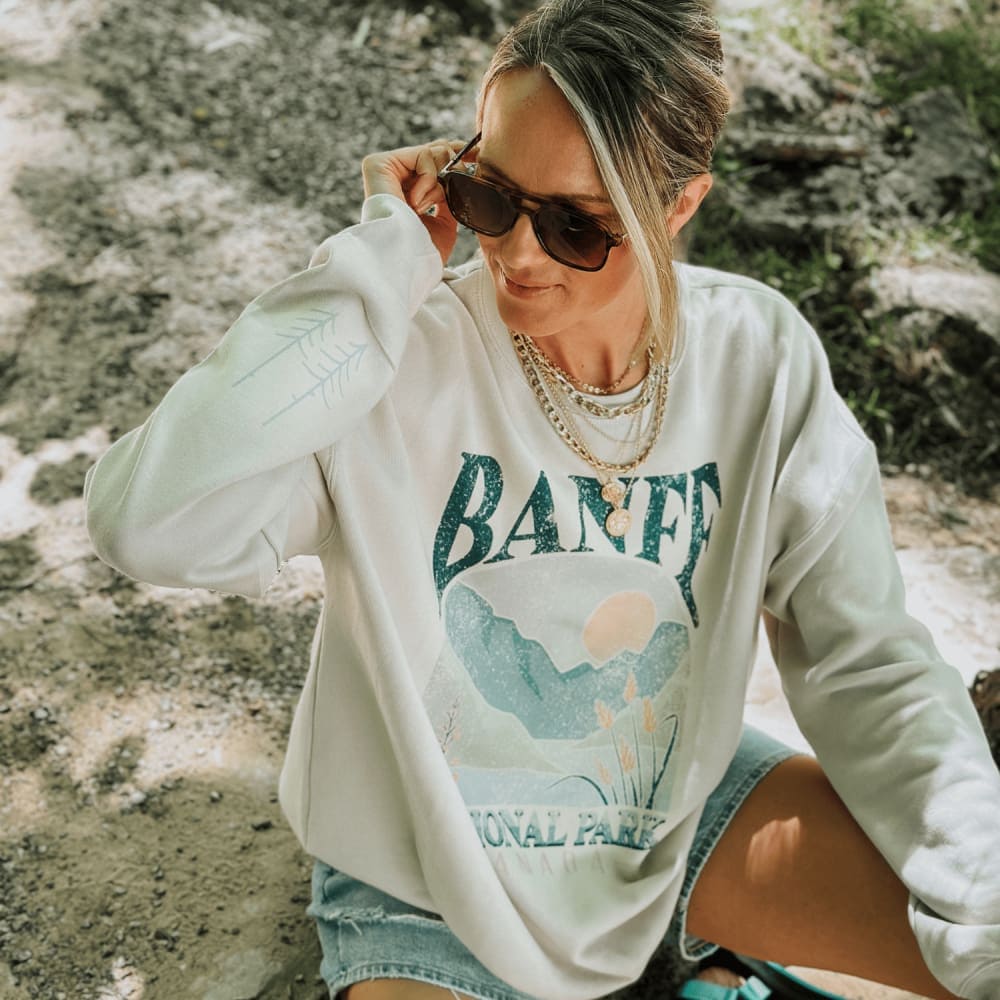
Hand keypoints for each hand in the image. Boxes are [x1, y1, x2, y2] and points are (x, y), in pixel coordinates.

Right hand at [362, 139, 467, 266]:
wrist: (407, 262)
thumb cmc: (424, 251)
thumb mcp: (445, 223)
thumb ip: (449, 199)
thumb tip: (460, 179)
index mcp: (410, 191)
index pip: (436, 160)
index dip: (458, 153)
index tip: (478, 154)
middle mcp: (397, 178)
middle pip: (437, 150)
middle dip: (454, 165)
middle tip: (452, 190)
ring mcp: (386, 170)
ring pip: (433, 151)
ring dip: (438, 184)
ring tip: (424, 208)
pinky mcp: (378, 164)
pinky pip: (421, 155)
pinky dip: (428, 179)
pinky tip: (416, 203)